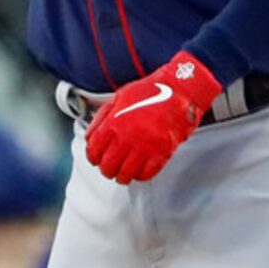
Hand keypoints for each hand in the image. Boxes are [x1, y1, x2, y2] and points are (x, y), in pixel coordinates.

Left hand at [85, 52, 223, 184]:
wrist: (178, 90)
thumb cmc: (150, 91)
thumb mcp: (119, 97)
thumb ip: (102, 117)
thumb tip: (90, 137)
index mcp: (113, 124)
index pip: (94, 152)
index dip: (93, 158)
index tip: (97, 159)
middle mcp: (127, 138)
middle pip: (108, 167)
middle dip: (107, 170)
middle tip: (110, 169)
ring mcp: (144, 147)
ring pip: (126, 175)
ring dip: (123, 177)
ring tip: (124, 174)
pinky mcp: (161, 153)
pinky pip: (146, 174)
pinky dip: (140, 176)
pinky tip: (139, 170)